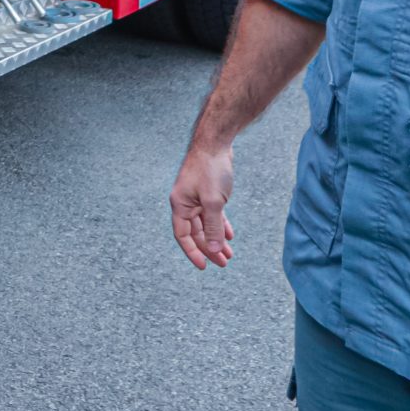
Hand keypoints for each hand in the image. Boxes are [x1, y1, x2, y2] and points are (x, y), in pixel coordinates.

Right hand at [170, 138, 236, 268]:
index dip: (192, 252)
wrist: (215, 143)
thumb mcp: (213, 202)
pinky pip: (212, 215)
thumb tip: (212, 250)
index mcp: (180, 205)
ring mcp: (196, 198)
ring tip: (229, 254)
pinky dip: (220, 226)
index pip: (183, 236)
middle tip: (223, 263)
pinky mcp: (207, 192)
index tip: (203, 267)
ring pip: (206, 225)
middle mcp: (185, 203)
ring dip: (216, 239)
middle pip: (196, 233)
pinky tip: (229, 236)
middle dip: (209, 249)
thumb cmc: (210, 169)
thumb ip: (213, 227)